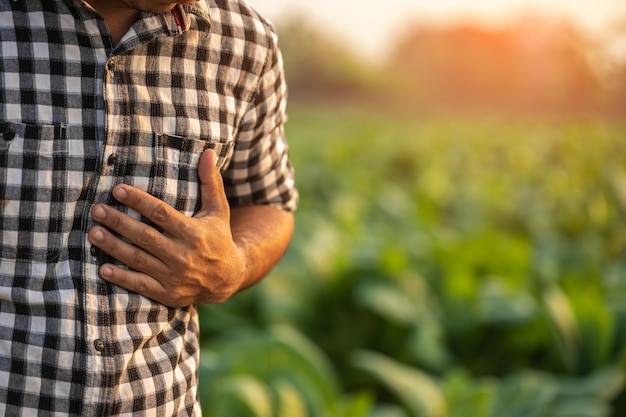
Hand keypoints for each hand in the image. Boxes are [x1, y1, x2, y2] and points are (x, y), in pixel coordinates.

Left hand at [88, 149, 246, 306]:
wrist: (228, 278)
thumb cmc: (219, 238)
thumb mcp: (219, 210)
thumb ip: (210, 182)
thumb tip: (207, 152)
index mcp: (194, 232)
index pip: (161, 214)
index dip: (139, 201)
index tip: (118, 190)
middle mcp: (183, 255)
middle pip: (145, 236)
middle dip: (119, 222)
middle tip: (97, 210)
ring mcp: (174, 276)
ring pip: (138, 259)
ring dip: (114, 247)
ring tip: (93, 233)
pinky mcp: (167, 293)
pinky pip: (141, 285)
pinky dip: (122, 278)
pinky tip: (103, 268)